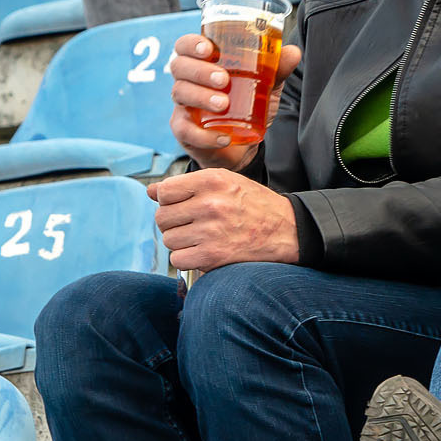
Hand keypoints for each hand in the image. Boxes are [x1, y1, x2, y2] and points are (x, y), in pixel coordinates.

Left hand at [149, 167, 300, 271]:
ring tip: (202, 238)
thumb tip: (151, 192)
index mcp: (213, 181)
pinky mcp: (214, 256)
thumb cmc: (256, 205)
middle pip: (162, 217)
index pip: (164, 191)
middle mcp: (211, 203)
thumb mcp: (227, 183)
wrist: (289, 230)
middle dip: (173, 223)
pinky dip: (188, 259)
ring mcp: (211, 231)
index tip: (183, 206)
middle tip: (193, 224)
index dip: (169, 201)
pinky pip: (179, 259)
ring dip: (181, 242)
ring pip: (169, 239)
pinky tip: (204, 252)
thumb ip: (188, 185)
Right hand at [168, 30, 301, 170]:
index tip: (208, 49)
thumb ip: (277, 68)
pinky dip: (203, 134)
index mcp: (203, 63)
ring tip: (223, 104)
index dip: (191, 44)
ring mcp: (183, 106)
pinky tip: (223, 137)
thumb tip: (293, 52)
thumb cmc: (247, 104)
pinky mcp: (184, 130)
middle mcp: (188, 81)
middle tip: (223, 79)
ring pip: (180, 94)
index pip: (185, 46)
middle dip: (200, 71)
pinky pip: (185, 130)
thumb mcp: (265, 85)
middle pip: (180, 67)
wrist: (243, 143)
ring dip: (201, 97)